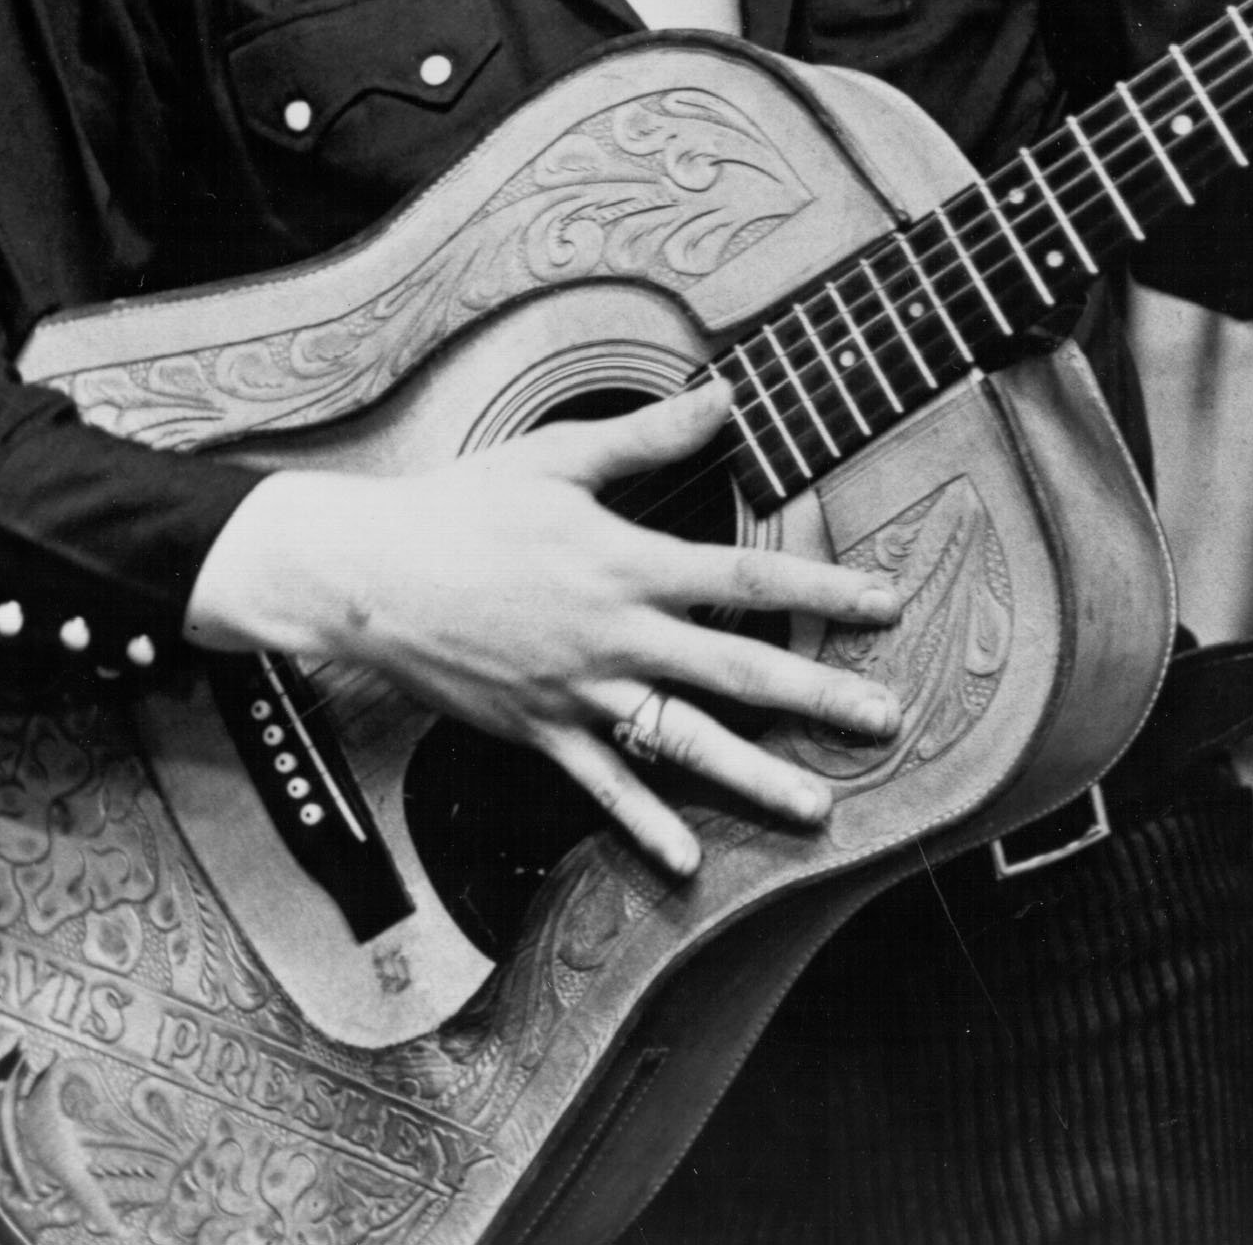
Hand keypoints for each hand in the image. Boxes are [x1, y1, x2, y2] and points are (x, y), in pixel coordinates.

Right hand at [187, 382, 902, 876]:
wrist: (365, 576)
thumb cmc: (461, 507)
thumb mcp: (557, 458)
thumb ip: (649, 435)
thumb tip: (726, 392)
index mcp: (626, 562)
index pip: (747, 578)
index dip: (823, 589)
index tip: (885, 603)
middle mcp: (614, 634)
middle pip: (736, 669)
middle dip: (819, 695)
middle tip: (886, 720)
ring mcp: (579, 691)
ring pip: (683, 741)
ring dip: (755, 776)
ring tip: (819, 807)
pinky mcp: (540, 730)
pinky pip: (604, 785)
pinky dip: (646, 825)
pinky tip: (690, 860)